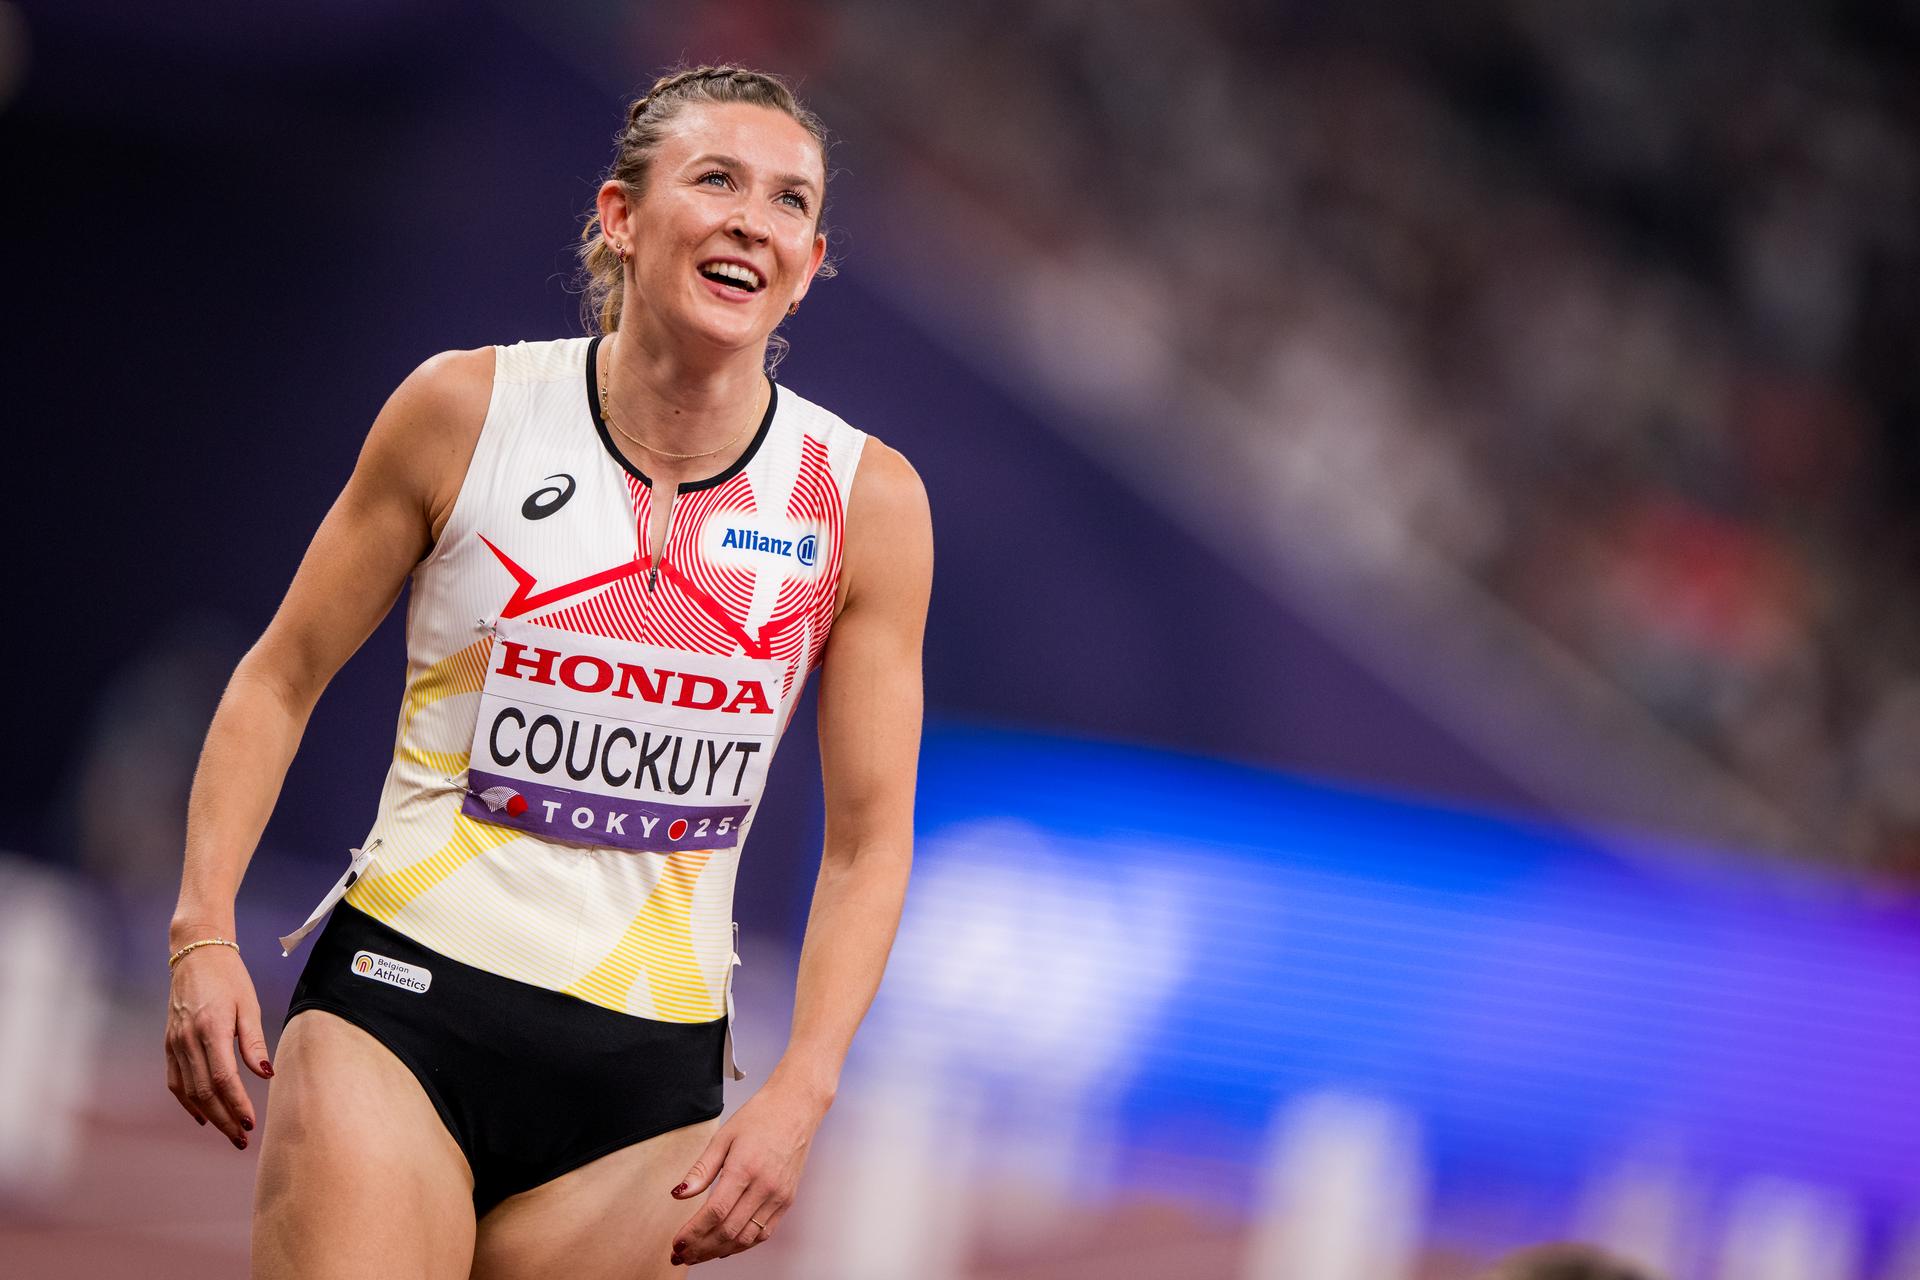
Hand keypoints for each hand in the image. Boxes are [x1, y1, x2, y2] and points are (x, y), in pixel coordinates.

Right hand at [164, 944, 272, 1147]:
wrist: (196, 956)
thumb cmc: (229, 978)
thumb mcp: (248, 1005)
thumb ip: (254, 1041)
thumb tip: (266, 1075)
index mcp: (210, 1029)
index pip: (222, 1078)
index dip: (236, 1104)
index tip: (251, 1123)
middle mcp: (187, 1040)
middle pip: (203, 1092)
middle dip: (224, 1120)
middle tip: (242, 1140)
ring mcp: (174, 1044)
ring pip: (188, 1091)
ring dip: (208, 1116)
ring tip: (228, 1133)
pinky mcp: (169, 1044)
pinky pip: (175, 1081)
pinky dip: (188, 1102)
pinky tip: (203, 1116)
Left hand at [667, 1075, 830, 1265]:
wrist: (796, 1107)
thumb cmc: (761, 1116)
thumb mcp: (723, 1136)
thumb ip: (701, 1170)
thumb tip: (679, 1193)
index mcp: (745, 1167)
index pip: (714, 1212)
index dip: (692, 1233)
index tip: (677, 1243)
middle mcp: (765, 1186)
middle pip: (728, 1231)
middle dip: (701, 1248)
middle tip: (682, 1254)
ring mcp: (779, 1196)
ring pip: (746, 1238)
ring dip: (719, 1251)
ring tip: (699, 1254)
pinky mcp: (787, 1200)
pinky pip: (764, 1233)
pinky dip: (742, 1245)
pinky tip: (726, 1246)